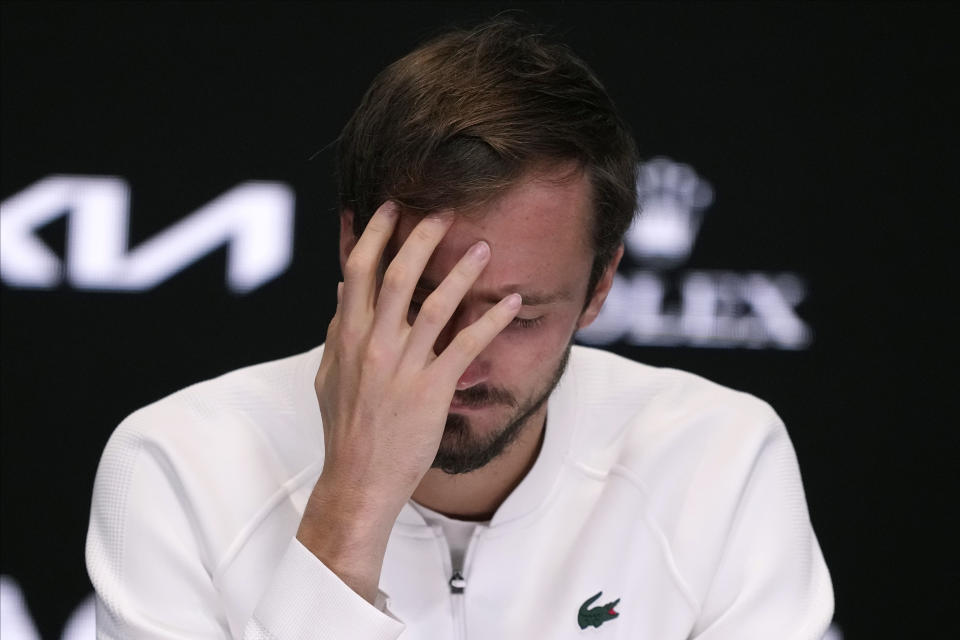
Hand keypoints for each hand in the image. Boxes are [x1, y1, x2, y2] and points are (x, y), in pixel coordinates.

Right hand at [298, 201, 520, 601]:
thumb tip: (341, 293)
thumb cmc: (345, 429)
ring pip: (435, 305)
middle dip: (420, 237)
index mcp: (347, 337)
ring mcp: (404, 366)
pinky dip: (491, 322)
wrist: (359, 480)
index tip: (390, 207)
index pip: (357, 271)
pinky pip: (467, 346)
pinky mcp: (433, 390)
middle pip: (397, 276)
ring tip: (482, 246)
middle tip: (443, 211)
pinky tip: (511, 303)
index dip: (373, 234)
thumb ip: (336, 333)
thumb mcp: (329, 376)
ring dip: (461, 272)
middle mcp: (374, 345)